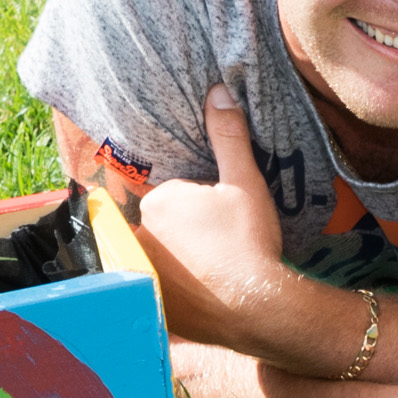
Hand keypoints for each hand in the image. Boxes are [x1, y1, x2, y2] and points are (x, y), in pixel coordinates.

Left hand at [130, 89, 293, 351]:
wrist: (258, 306)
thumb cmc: (250, 241)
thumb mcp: (245, 183)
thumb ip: (229, 137)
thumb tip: (217, 91)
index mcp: (158, 201)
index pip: (173, 195)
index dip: (200, 206)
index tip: (223, 221)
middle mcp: (139, 236)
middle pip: (161, 226)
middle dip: (183, 232)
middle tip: (219, 247)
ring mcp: (142, 273)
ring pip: (157, 257)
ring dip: (176, 262)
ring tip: (211, 273)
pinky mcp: (149, 304)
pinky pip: (156, 291)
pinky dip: (172, 293)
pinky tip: (201, 297)